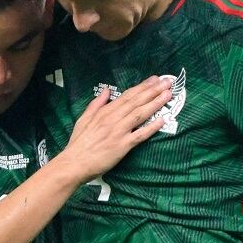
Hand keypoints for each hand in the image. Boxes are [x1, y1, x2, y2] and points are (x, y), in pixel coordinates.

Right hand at [54, 76, 170, 180]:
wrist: (74, 163)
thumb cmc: (79, 143)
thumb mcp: (84, 118)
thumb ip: (96, 104)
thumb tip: (106, 90)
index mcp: (104, 112)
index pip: (127, 96)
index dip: (142, 87)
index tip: (154, 79)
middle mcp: (113, 119)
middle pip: (136, 102)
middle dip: (153, 90)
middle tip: (167, 81)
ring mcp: (118, 132)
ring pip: (139, 114)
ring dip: (155, 103)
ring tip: (168, 94)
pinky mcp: (122, 146)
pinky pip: (139, 135)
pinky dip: (151, 127)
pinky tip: (162, 120)